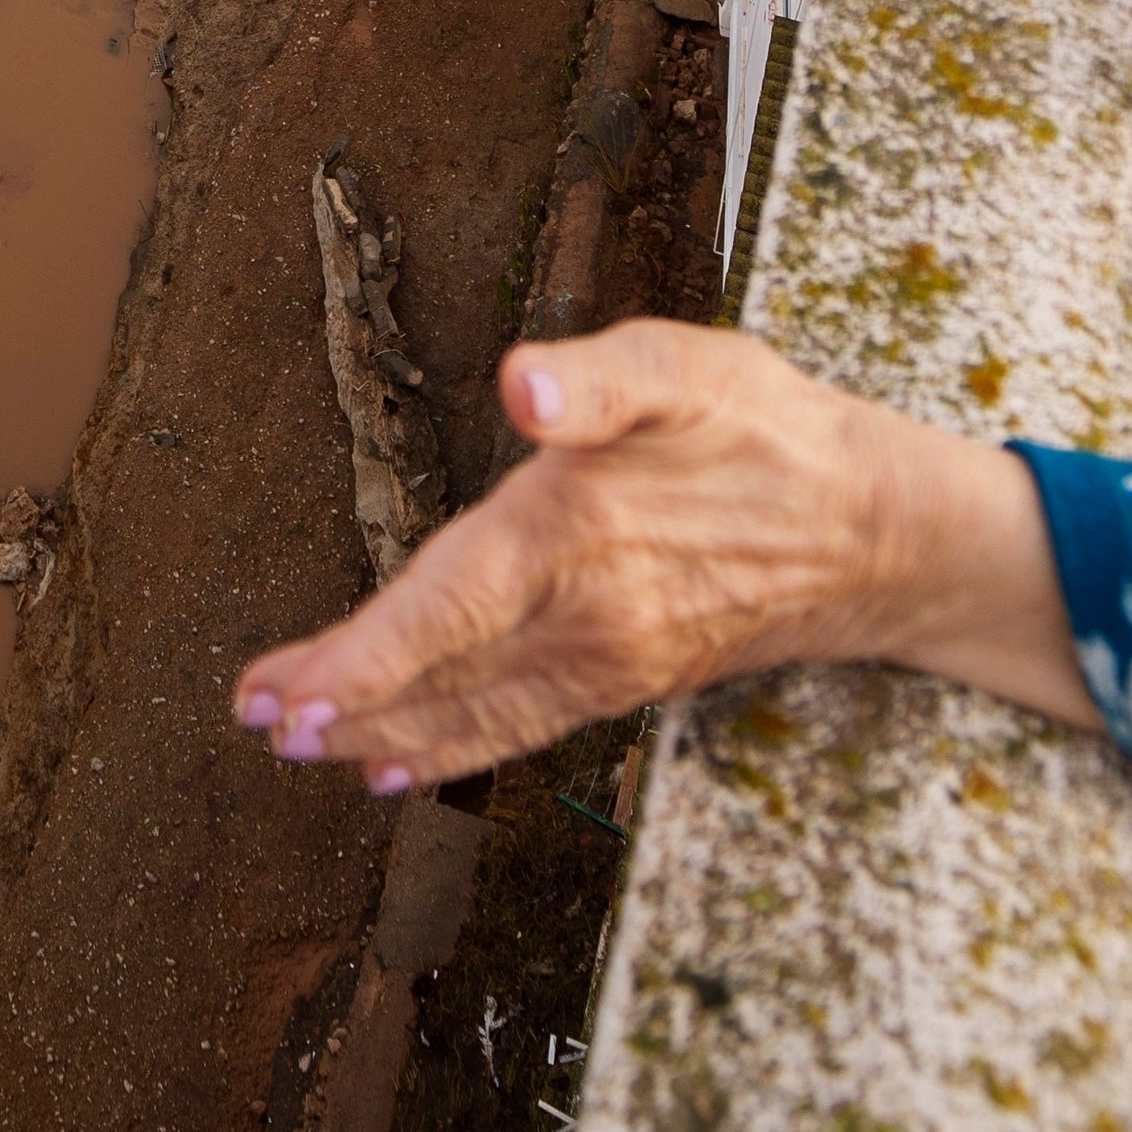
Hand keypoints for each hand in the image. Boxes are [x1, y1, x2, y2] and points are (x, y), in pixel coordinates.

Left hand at [232, 324, 1087, 790]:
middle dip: (343, 704)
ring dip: (383, 732)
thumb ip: (600, 375)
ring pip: (473, 713)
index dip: (359, 658)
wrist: (874, 530)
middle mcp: (583, 615)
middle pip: (438, 673)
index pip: (445, 608)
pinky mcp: (626, 682)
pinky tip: (398, 766)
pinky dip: (453, 749)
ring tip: (303, 747)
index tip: (280, 692)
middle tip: (257, 722)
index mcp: (576, 529)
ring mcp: (606, 662)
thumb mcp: (691, 365)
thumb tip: (524, 379)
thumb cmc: (768, 427)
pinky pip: (521, 727)